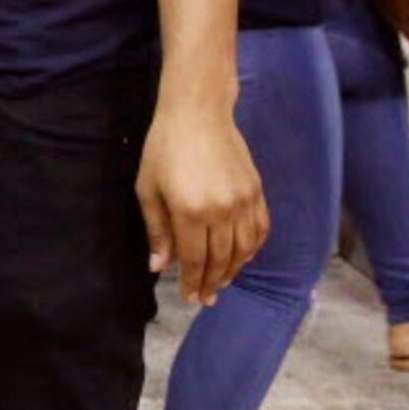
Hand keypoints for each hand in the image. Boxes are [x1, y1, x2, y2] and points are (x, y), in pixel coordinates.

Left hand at [135, 102, 266, 305]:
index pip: (195, 260)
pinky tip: (243, 257)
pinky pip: (260, 229)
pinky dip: (253, 248)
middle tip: (205, 298)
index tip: (190, 297)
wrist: (198, 112)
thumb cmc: (164, 148)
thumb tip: (159, 267)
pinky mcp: (256, 190)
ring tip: (222, 282)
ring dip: (233, 270)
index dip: (193, 282)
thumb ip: (157, 230)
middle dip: (212, 283)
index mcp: (190, 211)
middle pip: (220, 259)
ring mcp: (242, 200)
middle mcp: (221, 209)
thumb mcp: (148, 188)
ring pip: (243, 249)